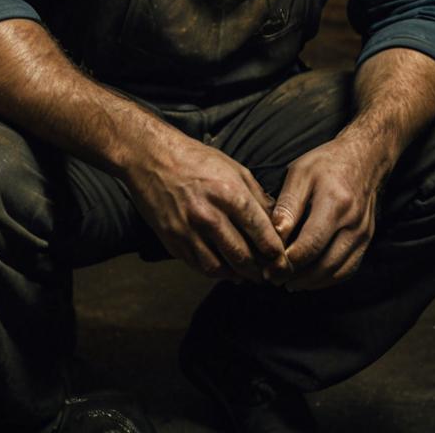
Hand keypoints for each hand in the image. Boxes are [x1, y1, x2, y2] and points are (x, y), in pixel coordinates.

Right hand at [123, 132, 288, 283]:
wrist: (151, 158)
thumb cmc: (196, 159)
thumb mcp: (234, 169)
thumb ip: (257, 196)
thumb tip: (276, 222)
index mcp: (229, 194)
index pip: (261, 233)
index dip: (276, 253)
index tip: (283, 261)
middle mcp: (209, 215)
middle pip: (243, 256)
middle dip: (260, 271)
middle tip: (269, 275)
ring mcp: (188, 230)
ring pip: (220, 268)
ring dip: (238, 276)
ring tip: (248, 275)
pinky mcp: (172, 241)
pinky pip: (198, 266)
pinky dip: (215, 271)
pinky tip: (225, 269)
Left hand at [267, 137, 386, 291]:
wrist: (365, 158)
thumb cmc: (328, 162)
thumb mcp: (300, 173)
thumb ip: (288, 204)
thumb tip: (275, 235)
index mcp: (335, 203)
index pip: (311, 244)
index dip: (288, 261)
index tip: (269, 266)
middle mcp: (353, 223)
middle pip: (325, 264)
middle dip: (297, 276)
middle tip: (274, 279)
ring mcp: (363, 233)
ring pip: (338, 271)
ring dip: (312, 283)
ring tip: (289, 282)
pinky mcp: (366, 240)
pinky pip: (349, 268)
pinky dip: (329, 278)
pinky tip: (310, 278)